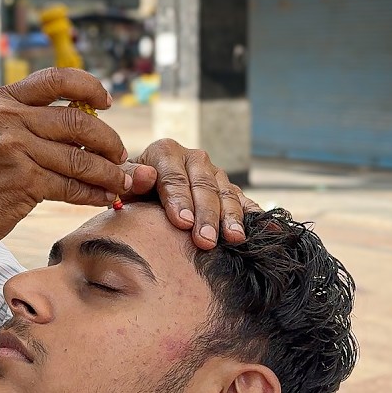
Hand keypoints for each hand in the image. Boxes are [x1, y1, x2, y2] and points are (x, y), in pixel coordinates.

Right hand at [0, 67, 132, 252]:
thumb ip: (33, 123)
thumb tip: (92, 120)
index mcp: (2, 99)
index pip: (57, 78)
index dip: (90, 86)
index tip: (107, 102)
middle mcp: (6, 117)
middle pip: (78, 120)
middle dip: (109, 140)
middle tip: (121, 155)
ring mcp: (13, 148)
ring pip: (79, 157)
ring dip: (109, 173)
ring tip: (121, 183)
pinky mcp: (22, 180)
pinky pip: (71, 185)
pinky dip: (93, 194)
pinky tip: (103, 198)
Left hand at [122, 139, 261, 249]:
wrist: (146, 190)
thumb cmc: (131, 190)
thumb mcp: (123, 183)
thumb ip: (129, 179)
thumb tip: (145, 175)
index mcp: (165, 152)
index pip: (173, 177)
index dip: (179, 200)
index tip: (183, 223)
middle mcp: (193, 158)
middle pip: (203, 187)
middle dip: (206, 215)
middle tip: (205, 240)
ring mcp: (214, 173)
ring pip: (226, 193)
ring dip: (231, 217)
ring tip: (235, 239)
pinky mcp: (228, 188)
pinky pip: (244, 201)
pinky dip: (255, 215)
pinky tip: (268, 230)